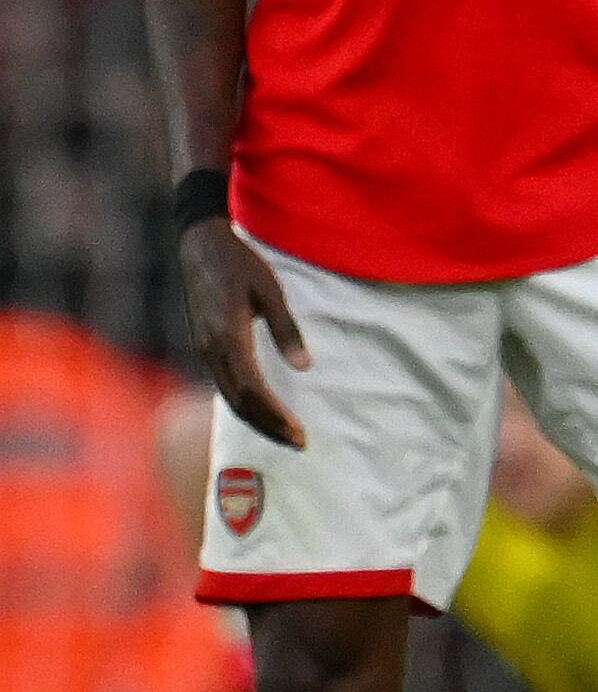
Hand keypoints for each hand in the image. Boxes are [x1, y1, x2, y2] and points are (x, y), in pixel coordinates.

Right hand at [178, 218, 308, 447]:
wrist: (199, 246)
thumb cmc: (239, 265)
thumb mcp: (272, 292)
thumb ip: (287, 330)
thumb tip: (304, 367)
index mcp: (228, 336)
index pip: (252, 390)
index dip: (275, 416)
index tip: (298, 434)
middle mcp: (211, 349)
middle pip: (239, 401)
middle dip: (268, 426)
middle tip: (299, 444)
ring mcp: (204, 349)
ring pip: (229, 396)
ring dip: (257, 418)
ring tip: (285, 434)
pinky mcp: (204, 345)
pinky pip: (223, 383)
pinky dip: (243, 403)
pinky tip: (262, 411)